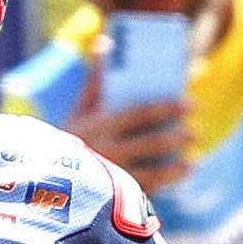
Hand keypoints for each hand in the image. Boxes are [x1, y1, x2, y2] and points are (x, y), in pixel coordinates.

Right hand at [66, 52, 193, 191]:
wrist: (46, 182)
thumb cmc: (67, 139)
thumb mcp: (77, 109)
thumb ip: (94, 80)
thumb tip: (106, 42)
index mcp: (99, 126)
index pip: (142, 114)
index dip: (169, 109)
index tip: (190, 105)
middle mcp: (106, 152)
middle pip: (152, 143)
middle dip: (178, 137)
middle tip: (195, 131)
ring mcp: (110, 179)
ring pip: (153, 173)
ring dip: (178, 166)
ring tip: (193, 159)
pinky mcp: (113, 201)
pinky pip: (147, 192)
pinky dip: (166, 183)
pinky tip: (181, 174)